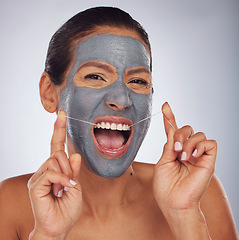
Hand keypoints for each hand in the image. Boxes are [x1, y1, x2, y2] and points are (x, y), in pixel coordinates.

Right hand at [28, 111, 81, 239]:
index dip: (59, 129)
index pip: (57, 145)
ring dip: (65, 175)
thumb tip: (74, 154)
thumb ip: (74, 170)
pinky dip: (62, 180)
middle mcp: (45, 170)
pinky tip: (64, 190)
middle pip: (58, 153)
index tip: (61, 114)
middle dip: (69, 167)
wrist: (59, 227)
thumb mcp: (76, 186)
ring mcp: (39, 177)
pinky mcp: (35, 185)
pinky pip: (51, 172)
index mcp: (56, 168)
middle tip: (69, 184)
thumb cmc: (67, 208)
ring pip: (55, 160)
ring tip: (63, 190)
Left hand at [153, 102, 216, 213]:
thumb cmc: (165, 186)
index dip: (170, 117)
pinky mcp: (209, 160)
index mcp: (175, 150)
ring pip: (198, 134)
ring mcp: (198, 155)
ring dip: (188, 142)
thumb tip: (172, 130)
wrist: (174, 201)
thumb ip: (169, 144)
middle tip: (175, 148)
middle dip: (180, 133)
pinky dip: (200, 146)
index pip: (174, 130)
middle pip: (187, 128)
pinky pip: (210, 143)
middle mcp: (187, 150)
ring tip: (183, 156)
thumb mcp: (163, 161)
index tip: (165, 105)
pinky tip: (193, 156)